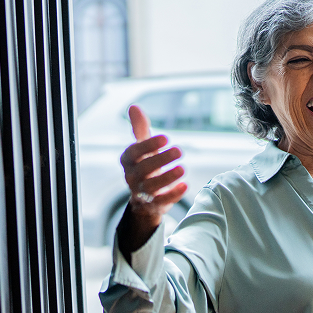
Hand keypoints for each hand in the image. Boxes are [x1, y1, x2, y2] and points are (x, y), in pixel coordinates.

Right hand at [118, 105, 187, 253]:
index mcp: (128, 160)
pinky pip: (161, 202)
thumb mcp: (143, 146)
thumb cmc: (146, 164)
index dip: (148, 145)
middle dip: (161, 160)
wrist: (145, 196)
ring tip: (182, 169)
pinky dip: (173, 195)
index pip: (134, 152)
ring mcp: (141, 193)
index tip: (166, 137)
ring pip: (151, 187)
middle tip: (179, 150)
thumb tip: (134, 106)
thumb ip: (140, 128)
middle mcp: (131, 177)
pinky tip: (185, 186)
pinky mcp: (153, 205)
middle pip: (144, 169)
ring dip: (167, 178)